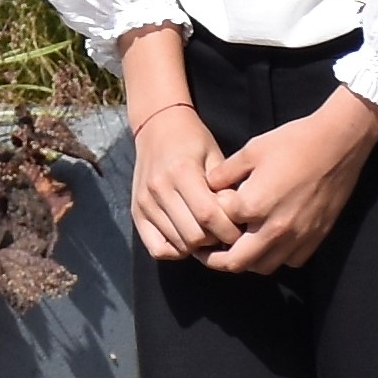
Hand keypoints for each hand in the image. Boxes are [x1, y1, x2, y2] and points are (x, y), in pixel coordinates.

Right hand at [127, 96, 236, 263]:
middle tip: (226, 234)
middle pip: (193, 235)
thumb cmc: (193, 141)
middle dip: (216, 241)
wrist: (157, 127)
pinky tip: (187, 238)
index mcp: (181, 171)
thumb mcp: (215, 156)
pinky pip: (157, 248)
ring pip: (178, 244)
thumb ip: (225, 189)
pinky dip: (176, 250)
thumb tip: (238, 221)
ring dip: (198, 246)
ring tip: (209, 235)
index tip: (241, 230)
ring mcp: (144, 202)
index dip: (228, 230)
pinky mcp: (136, 212)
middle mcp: (158, 188)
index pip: (208, 215)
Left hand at [201, 89, 377, 274]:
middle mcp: (275, 228)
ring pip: (263, 267)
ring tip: (240, 247)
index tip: (212, 211)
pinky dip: (277, 257)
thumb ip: (223, 173)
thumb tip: (208, 187)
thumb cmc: (294, 142)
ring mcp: (298, 236)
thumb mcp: (251, 151)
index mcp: (254, 206)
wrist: (339, 143)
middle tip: (208, 253)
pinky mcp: (316, 237)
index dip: (212, 217)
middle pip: (236, 262)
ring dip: (248, 261)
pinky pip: (290, 261)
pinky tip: (272, 241)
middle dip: (217, 260)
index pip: (220, 225)